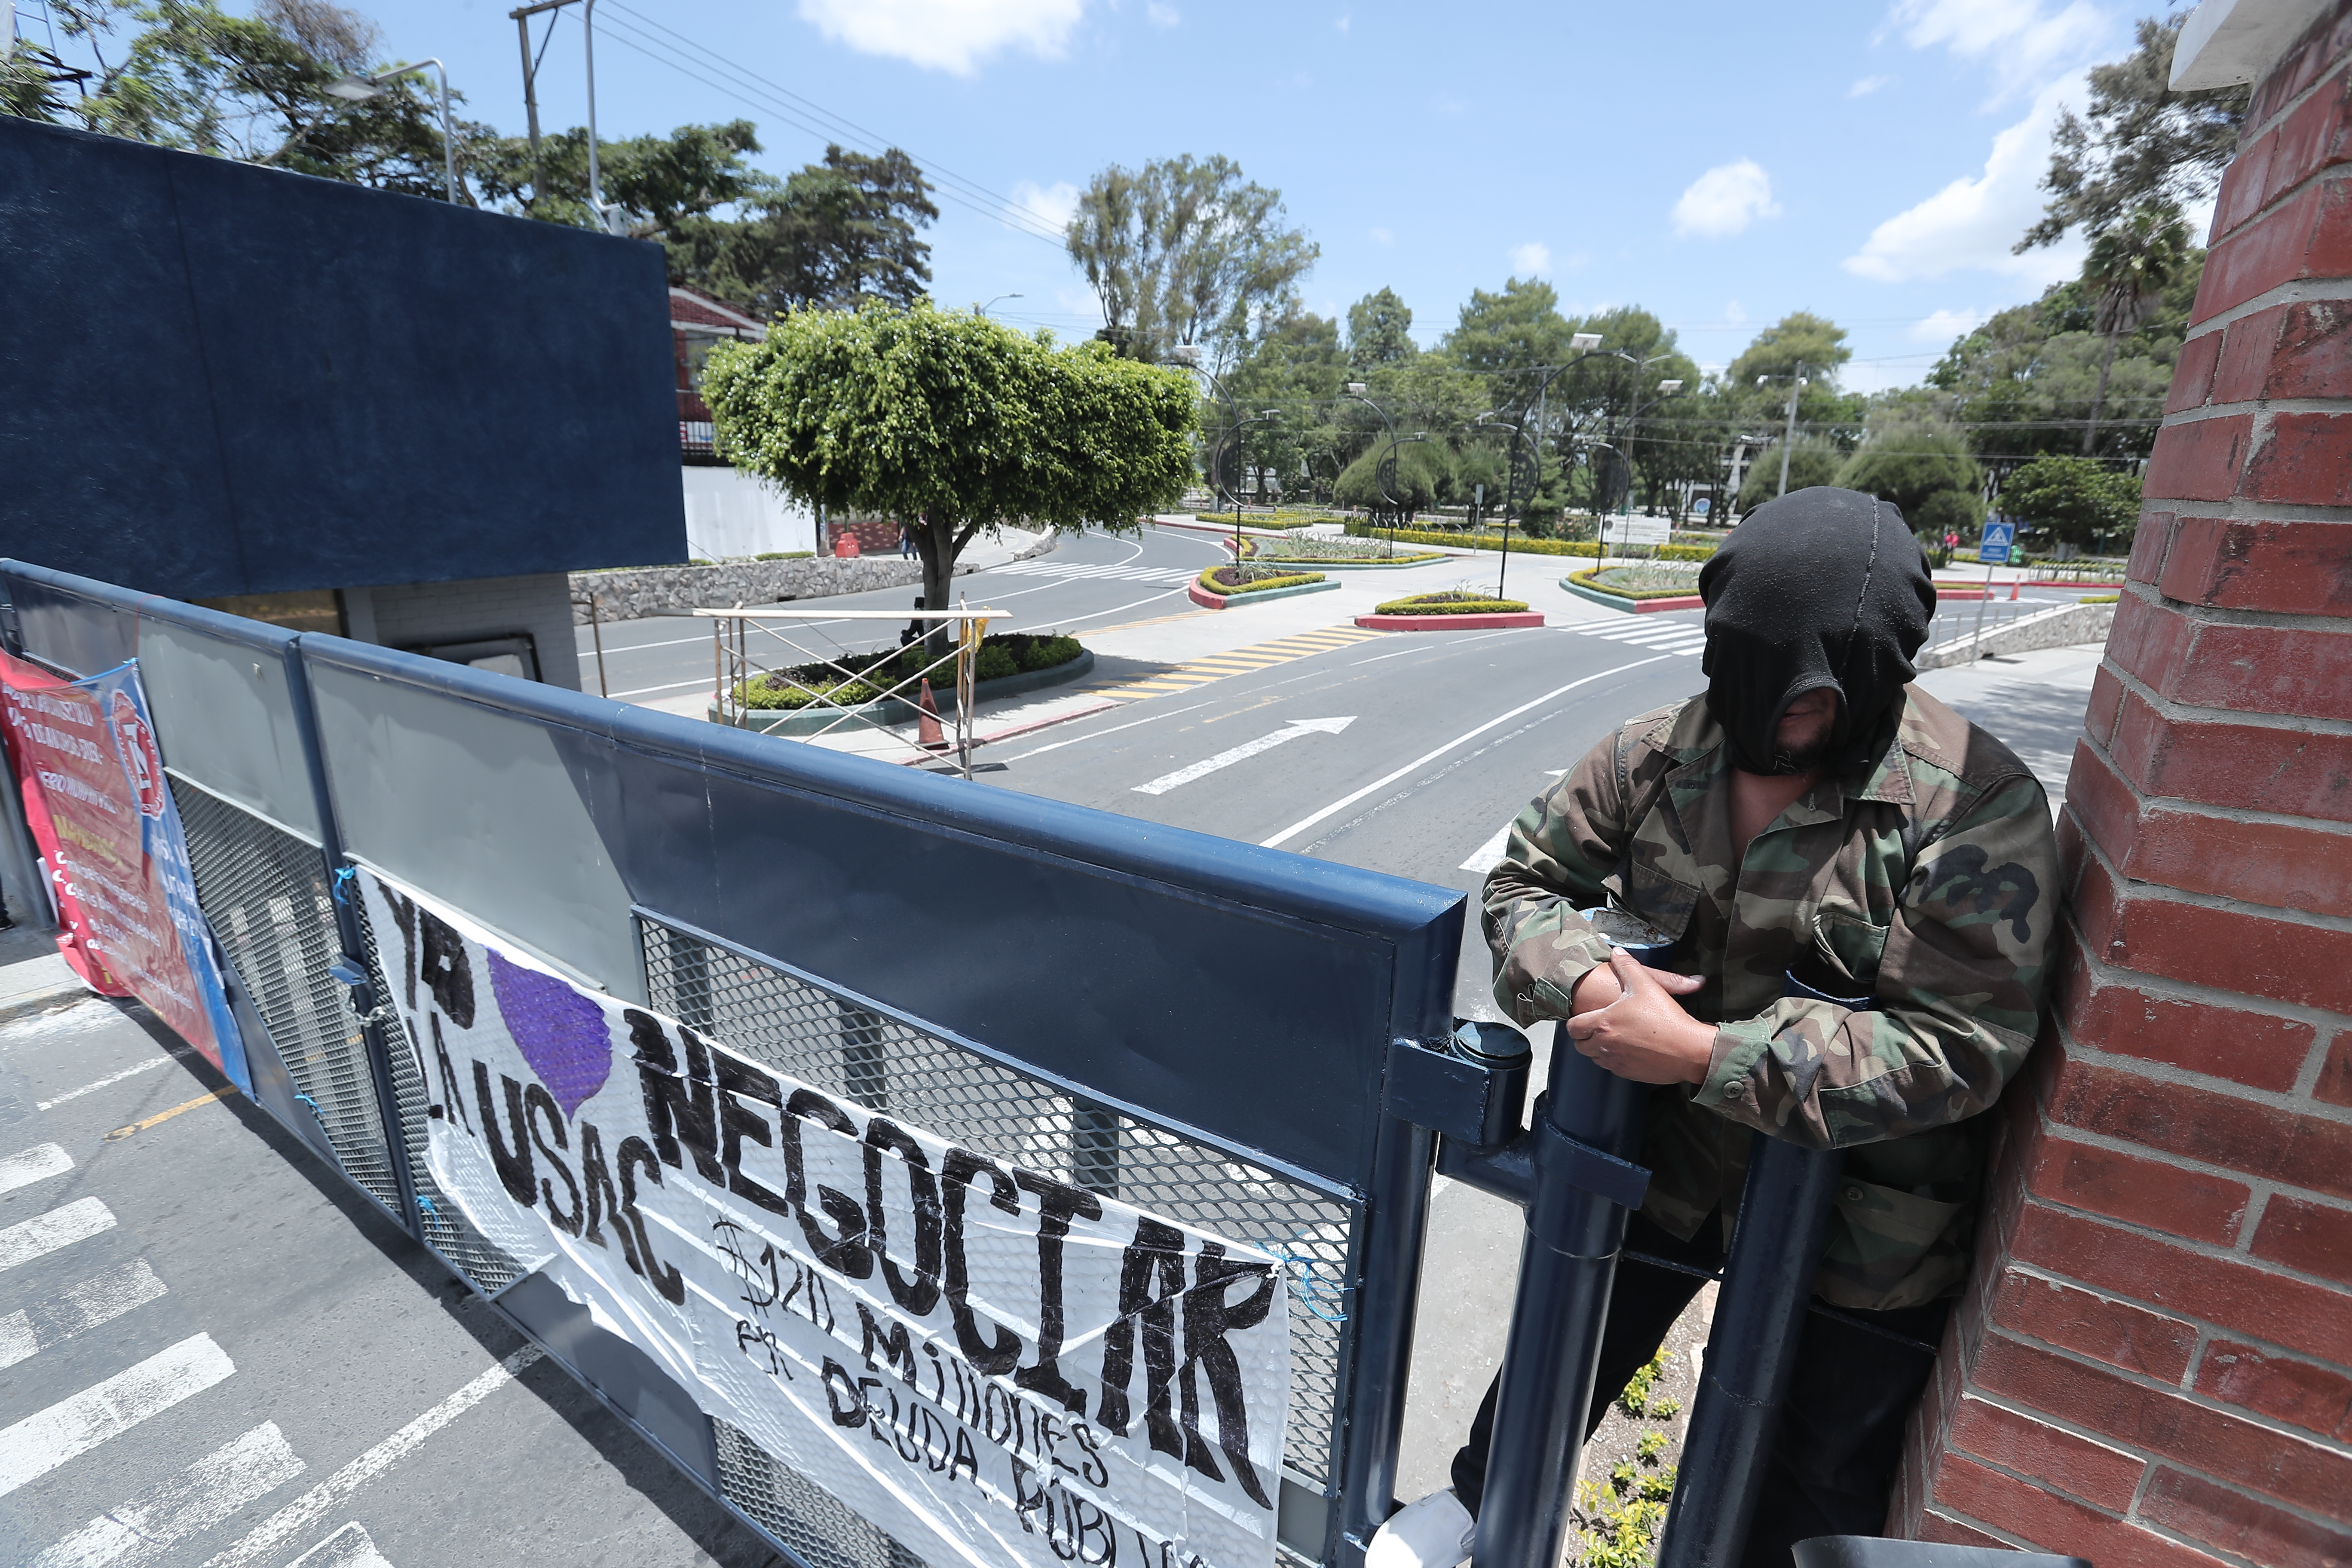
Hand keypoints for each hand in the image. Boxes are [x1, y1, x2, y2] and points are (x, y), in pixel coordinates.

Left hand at [1565, 951, 1713, 1084]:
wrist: (1689, 1050)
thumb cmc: (1667, 1018)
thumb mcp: (1646, 984)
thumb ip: (1628, 966)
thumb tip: (1617, 953)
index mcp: (1603, 1023)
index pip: (1573, 1027)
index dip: (1575, 1021)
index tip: (1582, 1017)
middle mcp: (1604, 1045)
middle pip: (1580, 1045)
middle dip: (1584, 1037)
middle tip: (1595, 1027)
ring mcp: (1616, 1062)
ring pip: (1595, 1058)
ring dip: (1598, 1049)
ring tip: (1611, 1036)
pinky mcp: (1629, 1074)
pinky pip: (1612, 1068)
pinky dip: (1614, 1059)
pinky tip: (1627, 1048)